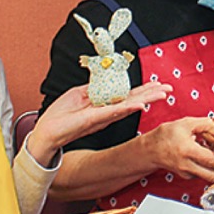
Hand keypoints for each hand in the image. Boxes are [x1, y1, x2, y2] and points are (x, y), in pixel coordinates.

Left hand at [26, 79, 171, 161]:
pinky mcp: (94, 119)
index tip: (157, 84)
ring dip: (146, 99)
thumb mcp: (78, 95)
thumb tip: (105, 78)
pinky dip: (128, 107)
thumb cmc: (58, 117)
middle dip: (151, 94)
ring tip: (161, 94)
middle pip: (133, 100)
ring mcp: (102, 116)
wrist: (45, 134)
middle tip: (168, 89)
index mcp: (103, 104)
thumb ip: (94, 89)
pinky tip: (140, 104)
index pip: (127, 95)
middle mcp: (106, 112)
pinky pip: (114, 111)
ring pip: (128, 105)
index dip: (143, 89)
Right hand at [144, 114, 213, 183]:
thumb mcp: (187, 123)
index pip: (209, 160)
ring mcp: (186, 173)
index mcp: (188, 150)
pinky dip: (209, 172)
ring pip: (206, 177)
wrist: (151, 149)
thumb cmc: (167, 135)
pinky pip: (200, 175)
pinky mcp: (185, 176)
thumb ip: (206, 125)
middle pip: (210, 175)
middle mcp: (187, 165)